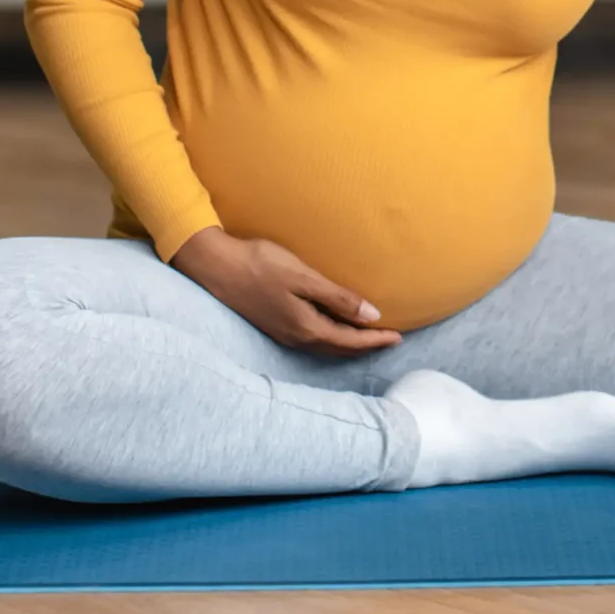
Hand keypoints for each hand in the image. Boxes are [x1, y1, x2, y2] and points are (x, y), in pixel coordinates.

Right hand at [170, 226, 402, 355]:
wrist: (216, 265)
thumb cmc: (261, 265)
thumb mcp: (304, 278)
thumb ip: (338, 298)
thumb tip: (372, 316)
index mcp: (306, 328)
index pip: (350, 341)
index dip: (375, 340)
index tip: (398, 337)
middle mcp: (296, 337)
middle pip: (339, 348)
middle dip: (366, 346)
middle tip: (390, 339)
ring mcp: (283, 332)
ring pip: (325, 345)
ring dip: (349, 343)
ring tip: (368, 336)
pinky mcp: (274, 323)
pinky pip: (313, 338)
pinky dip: (332, 336)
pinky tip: (334, 326)